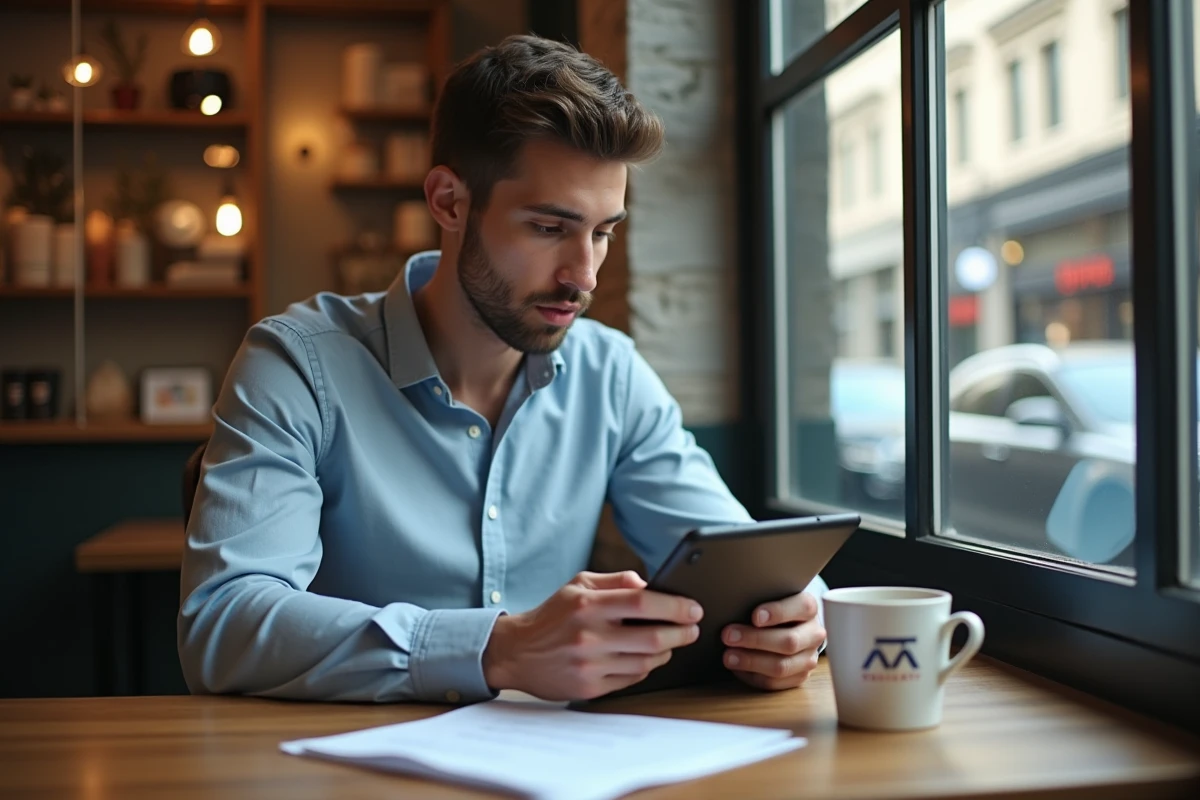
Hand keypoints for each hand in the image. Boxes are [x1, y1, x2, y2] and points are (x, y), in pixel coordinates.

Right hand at [482, 571, 703, 700]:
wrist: (516, 652)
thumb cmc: (552, 615)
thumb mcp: (578, 585)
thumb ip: (614, 580)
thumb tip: (647, 584)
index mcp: (587, 605)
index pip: (641, 602)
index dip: (674, 606)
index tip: (693, 608)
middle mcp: (588, 636)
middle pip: (651, 638)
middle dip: (681, 633)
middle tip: (692, 628)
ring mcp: (589, 665)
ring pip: (645, 662)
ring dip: (666, 652)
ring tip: (672, 642)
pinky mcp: (588, 688)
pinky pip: (631, 679)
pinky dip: (646, 668)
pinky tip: (648, 658)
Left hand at [722, 591, 825, 691]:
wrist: (788, 628)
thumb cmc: (772, 611)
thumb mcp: (770, 599)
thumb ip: (760, 600)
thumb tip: (733, 608)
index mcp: (809, 608)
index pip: (802, 607)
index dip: (778, 612)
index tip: (755, 617)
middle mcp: (814, 634)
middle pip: (789, 641)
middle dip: (755, 639)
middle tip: (728, 636)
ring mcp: (809, 658)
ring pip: (781, 666)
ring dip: (751, 661)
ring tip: (728, 656)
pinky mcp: (798, 677)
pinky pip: (774, 682)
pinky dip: (752, 676)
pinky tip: (737, 668)